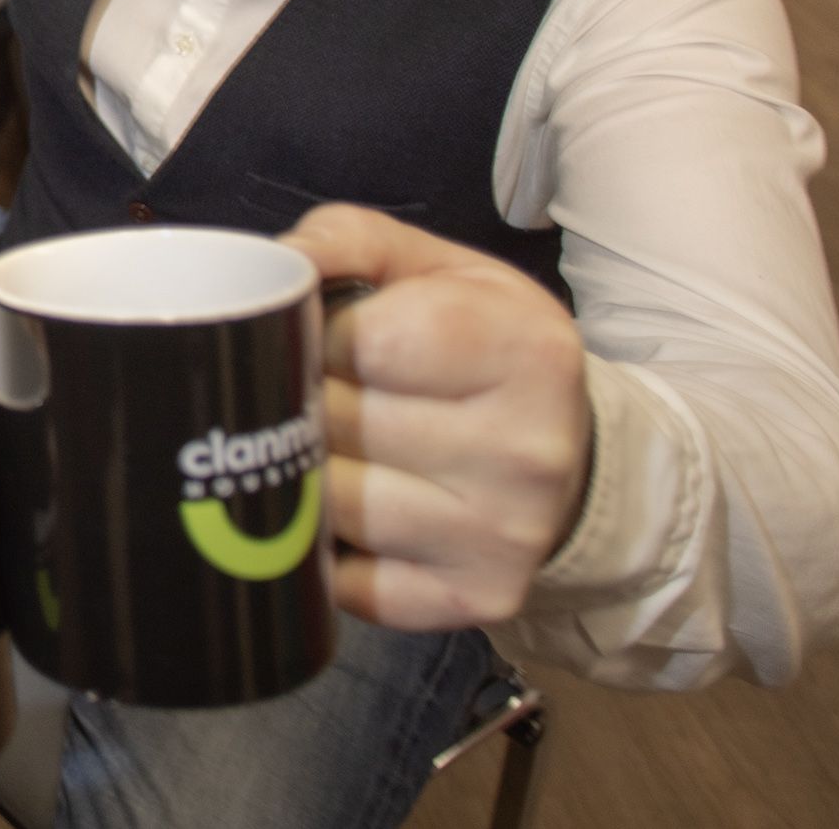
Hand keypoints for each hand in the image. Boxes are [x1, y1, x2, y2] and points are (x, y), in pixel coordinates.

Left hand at [282, 206, 592, 631]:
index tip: (322, 338)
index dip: (318, 337)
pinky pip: (350, 583)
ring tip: (323, 446)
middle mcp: (527, 450)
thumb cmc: (480, 345)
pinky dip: (321, 551)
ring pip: (334, 505)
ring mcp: (503, 535)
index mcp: (524, 349)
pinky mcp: (477, 598)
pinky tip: (338, 515)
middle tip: (311, 392)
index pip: (369, 342)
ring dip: (303, 474)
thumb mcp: (435, 268)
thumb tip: (272, 264)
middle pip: (340, 424)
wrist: (566, 453)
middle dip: (302, 402)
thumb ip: (347, 240)